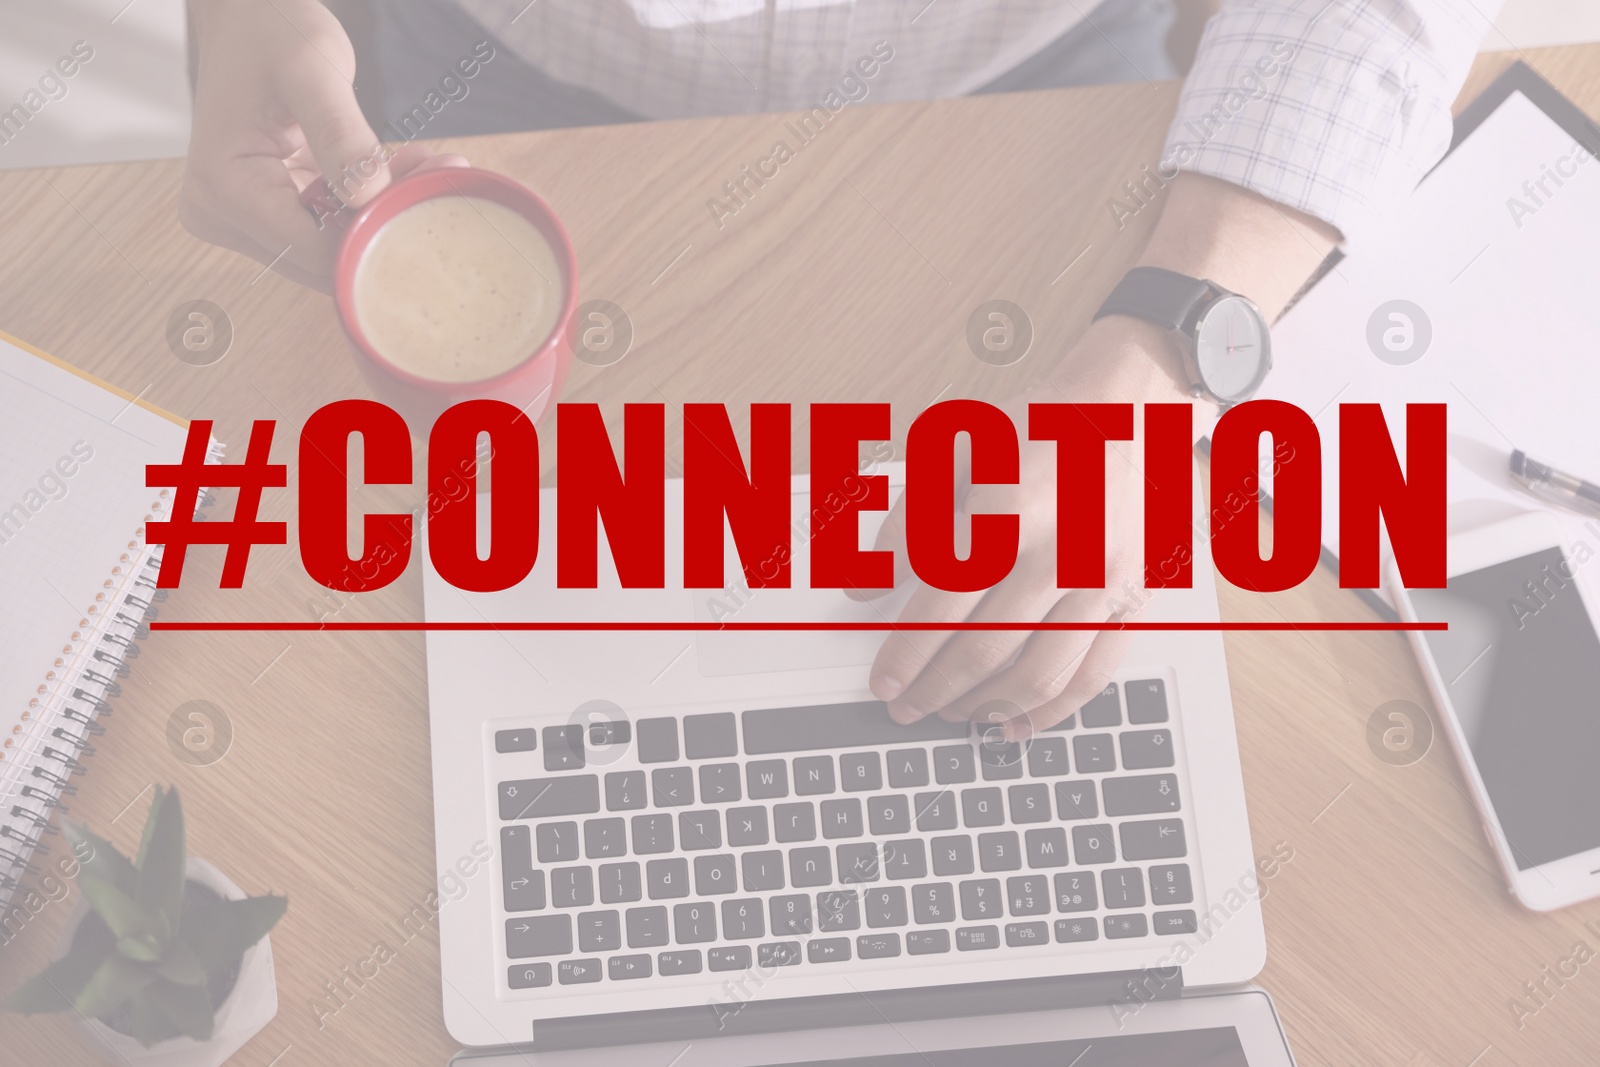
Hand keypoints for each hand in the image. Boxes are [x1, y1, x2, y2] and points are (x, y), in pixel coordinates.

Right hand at [180, 0, 465, 288]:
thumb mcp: (311, 70)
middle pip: (324, 257)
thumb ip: (340, 132)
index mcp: (224, 188)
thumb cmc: (269, 31)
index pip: (315, 249)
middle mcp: (224, 215)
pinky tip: (403, 168)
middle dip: (385, 225)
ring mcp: (244, 221)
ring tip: (425, 166)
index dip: (376, 234)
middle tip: (439, 177)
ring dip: (383, 214)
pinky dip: (370, 204)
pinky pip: (331, 228)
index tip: (426, 197)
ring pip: (334, 248)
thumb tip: (367, 194)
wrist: (248, 19)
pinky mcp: (268, 215)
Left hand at [855, 174, 1339, 739]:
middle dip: (935, 690)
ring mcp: (1100, 582)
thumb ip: (905, 517)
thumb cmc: (1035, 428)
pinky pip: (1092, 675)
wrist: (1128, 412)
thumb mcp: (953, 448)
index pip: (941, 606)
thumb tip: (867, 588)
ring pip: (1038, 673)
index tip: (882, 682)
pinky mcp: (1129, 600)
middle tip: (905, 710)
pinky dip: (1051, 712)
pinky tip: (1014, 727)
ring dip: (985, 708)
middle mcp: (1058, 553)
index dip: (905, 655)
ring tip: (949, 716)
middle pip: (984, 649)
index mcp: (1006, 510)